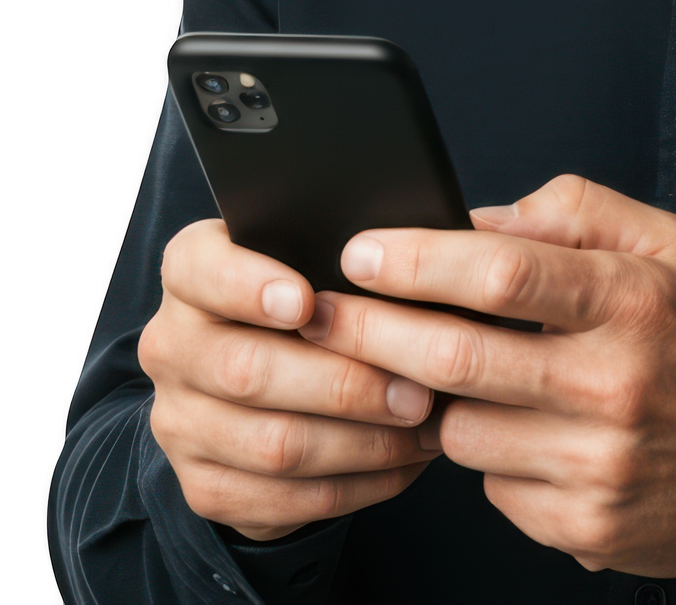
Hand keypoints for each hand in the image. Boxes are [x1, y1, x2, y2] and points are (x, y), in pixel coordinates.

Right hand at [139, 219, 443, 541]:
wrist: (265, 376)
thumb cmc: (313, 294)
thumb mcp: (316, 258)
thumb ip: (342, 258)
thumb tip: (409, 269)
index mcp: (191, 272)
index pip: (200, 269)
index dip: (249, 286)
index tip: (307, 302)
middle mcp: (171, 346)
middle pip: (247, 371)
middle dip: (343, 384)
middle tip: (416, 389)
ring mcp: (180, 422)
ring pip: (273, 444)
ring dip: (361, 442)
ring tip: (423, 427)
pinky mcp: (204, 486)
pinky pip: (282, 499)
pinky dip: (354, 484)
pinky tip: (402, 463)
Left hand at [299, 176, 675, 590]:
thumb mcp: (671, 243)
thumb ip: (577, 211)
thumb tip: (479, 217)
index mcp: (633, 299)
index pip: (503, 272)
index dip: (418, 259)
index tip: (361, 251)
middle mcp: (614, 384)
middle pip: (457, 356)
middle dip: (373, 330)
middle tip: (325, 313)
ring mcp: (597, 466)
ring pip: (460, 429)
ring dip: (440, 399)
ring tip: (460, 373)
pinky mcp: (584, 530)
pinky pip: (491, 487)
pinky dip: (493, 457)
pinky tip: (527, 432)